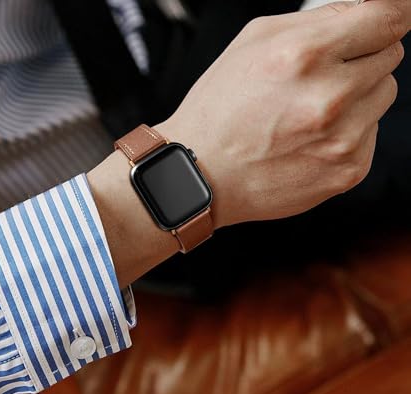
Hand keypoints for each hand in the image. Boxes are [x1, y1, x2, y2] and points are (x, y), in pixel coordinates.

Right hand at [158, 0, 409, 227]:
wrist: (202, 177)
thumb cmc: (220, 111)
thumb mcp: (253, 42)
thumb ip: (316, 19)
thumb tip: (363, 11)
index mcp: (304, 56)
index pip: (390, 17)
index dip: (392, 14)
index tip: (388, 19)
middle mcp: (329, 98)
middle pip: (390, 56)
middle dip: (360, 58)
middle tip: (320, 77)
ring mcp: (343, 140)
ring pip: (383, 96)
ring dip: (356, 97)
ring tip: (309, 113)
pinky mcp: (347, 171)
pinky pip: (370, 135)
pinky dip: (348, 132)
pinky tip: (310, 140)